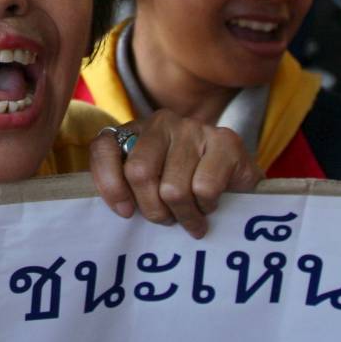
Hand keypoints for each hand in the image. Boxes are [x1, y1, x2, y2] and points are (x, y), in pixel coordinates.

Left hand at [89, 111, 262, 238]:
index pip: (104, 147)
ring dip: (183, 215)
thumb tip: (123, 209)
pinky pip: (204, 188)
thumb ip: (126, 189)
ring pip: (173, 188)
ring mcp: (194, 128)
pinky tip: (210, 204)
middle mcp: (161, 122)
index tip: (124, 212)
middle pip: (139, 172)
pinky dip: (206, 206)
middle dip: (153, 209)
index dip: (110, 185)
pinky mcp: (226, 141)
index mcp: (134, 130)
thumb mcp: (147, 188)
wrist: (236, 181)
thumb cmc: (182, 189)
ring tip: (191, 217)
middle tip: (167, 219)